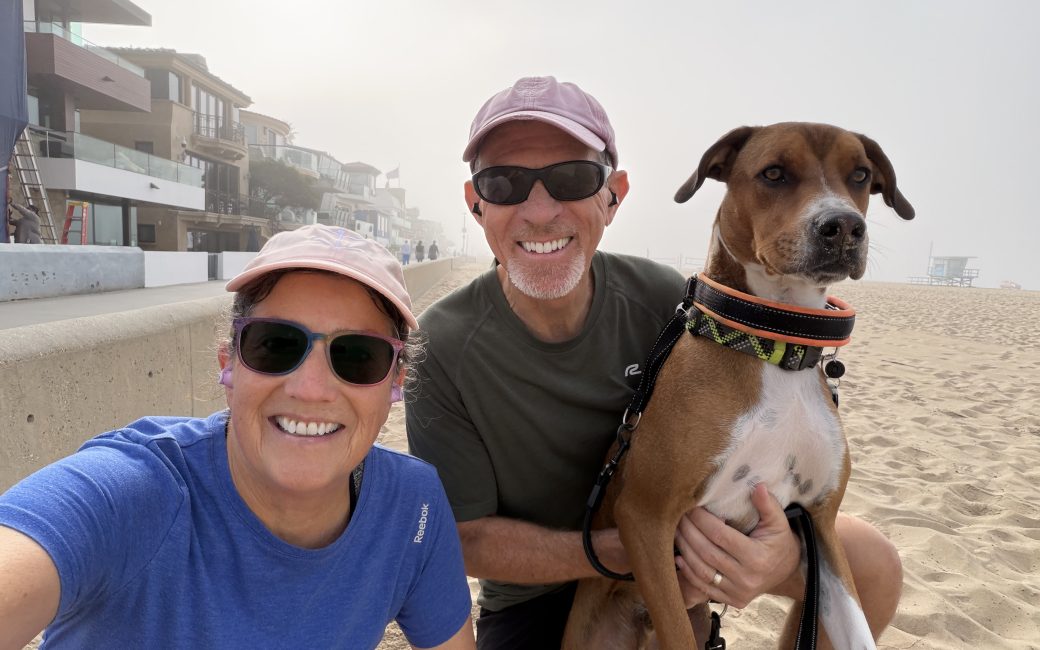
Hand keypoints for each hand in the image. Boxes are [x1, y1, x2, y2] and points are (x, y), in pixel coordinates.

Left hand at [673, 483, 800, 607]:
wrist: (787, 572)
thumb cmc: (779, 542)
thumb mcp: (778, 522)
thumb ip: (768, 505)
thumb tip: (759, 486)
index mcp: (757, 557)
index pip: (720, 535)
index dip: (702, 520)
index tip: (692, 506)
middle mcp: (747, 577)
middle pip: (707, 552)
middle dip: (689, 532)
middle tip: (679, 516)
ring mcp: (738, 592)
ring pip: (702, 571)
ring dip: (685, 550)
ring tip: (676, 532)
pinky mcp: (732, 601)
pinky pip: (704, 587)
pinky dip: (688, 572)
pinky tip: (679, 556)